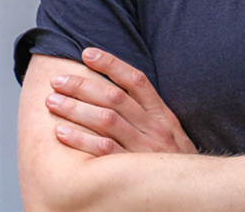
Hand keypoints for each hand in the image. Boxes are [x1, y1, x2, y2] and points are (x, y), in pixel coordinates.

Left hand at [44, 48, 196, 156]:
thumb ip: (148, 112)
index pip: (135, 80)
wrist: (192, 191)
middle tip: (58, 80)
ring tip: (52, 102)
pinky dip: (80, 140)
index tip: (86, 53)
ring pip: (106, 121)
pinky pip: (102, 151)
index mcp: (161, 114)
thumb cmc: (172, 160)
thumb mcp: (170, 131)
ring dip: (75, 108)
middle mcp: (153, 127)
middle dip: (83, 86)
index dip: (111, 64)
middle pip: (114, 98)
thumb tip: (118, 88)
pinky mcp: (131, 171)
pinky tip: (61, 131)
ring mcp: (143, 148)